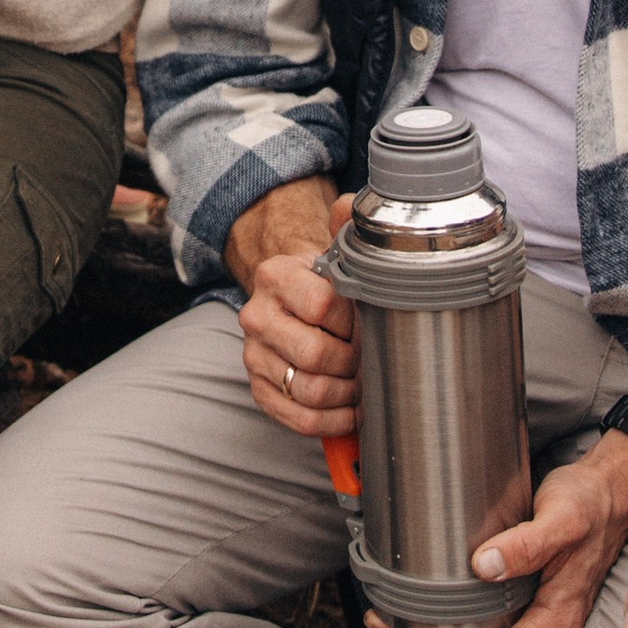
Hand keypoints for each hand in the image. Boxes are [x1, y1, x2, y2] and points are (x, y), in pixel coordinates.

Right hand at [230, 181, 356, 436]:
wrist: (295, 301)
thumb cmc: (325, 281)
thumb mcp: (336, 249)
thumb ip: (348, 225)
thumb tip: (354, 206)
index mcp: (275, 276)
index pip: (323, 305)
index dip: (355, 320)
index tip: (369, 320)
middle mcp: (256, 317)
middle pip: (313, 355)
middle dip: (354, 362)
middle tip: (372, 358)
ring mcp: (254, 357)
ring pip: (307, 391)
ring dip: (347, 394)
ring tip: (364, 384)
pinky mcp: (260, 390)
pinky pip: (298, 418)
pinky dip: (332, 421)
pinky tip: (351, 411)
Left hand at [389, 431, 627, 627]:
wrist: (612, 487)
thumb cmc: (592, 504)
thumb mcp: (563, 520)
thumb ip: (527, 546)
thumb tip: (484, 566)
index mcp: (556, 621)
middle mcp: (544, 623)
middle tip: (389, 624)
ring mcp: (534, 609)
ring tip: (395, 613)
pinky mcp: (524, 591)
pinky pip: (484, 614)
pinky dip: (452, 610)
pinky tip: (427, 594)